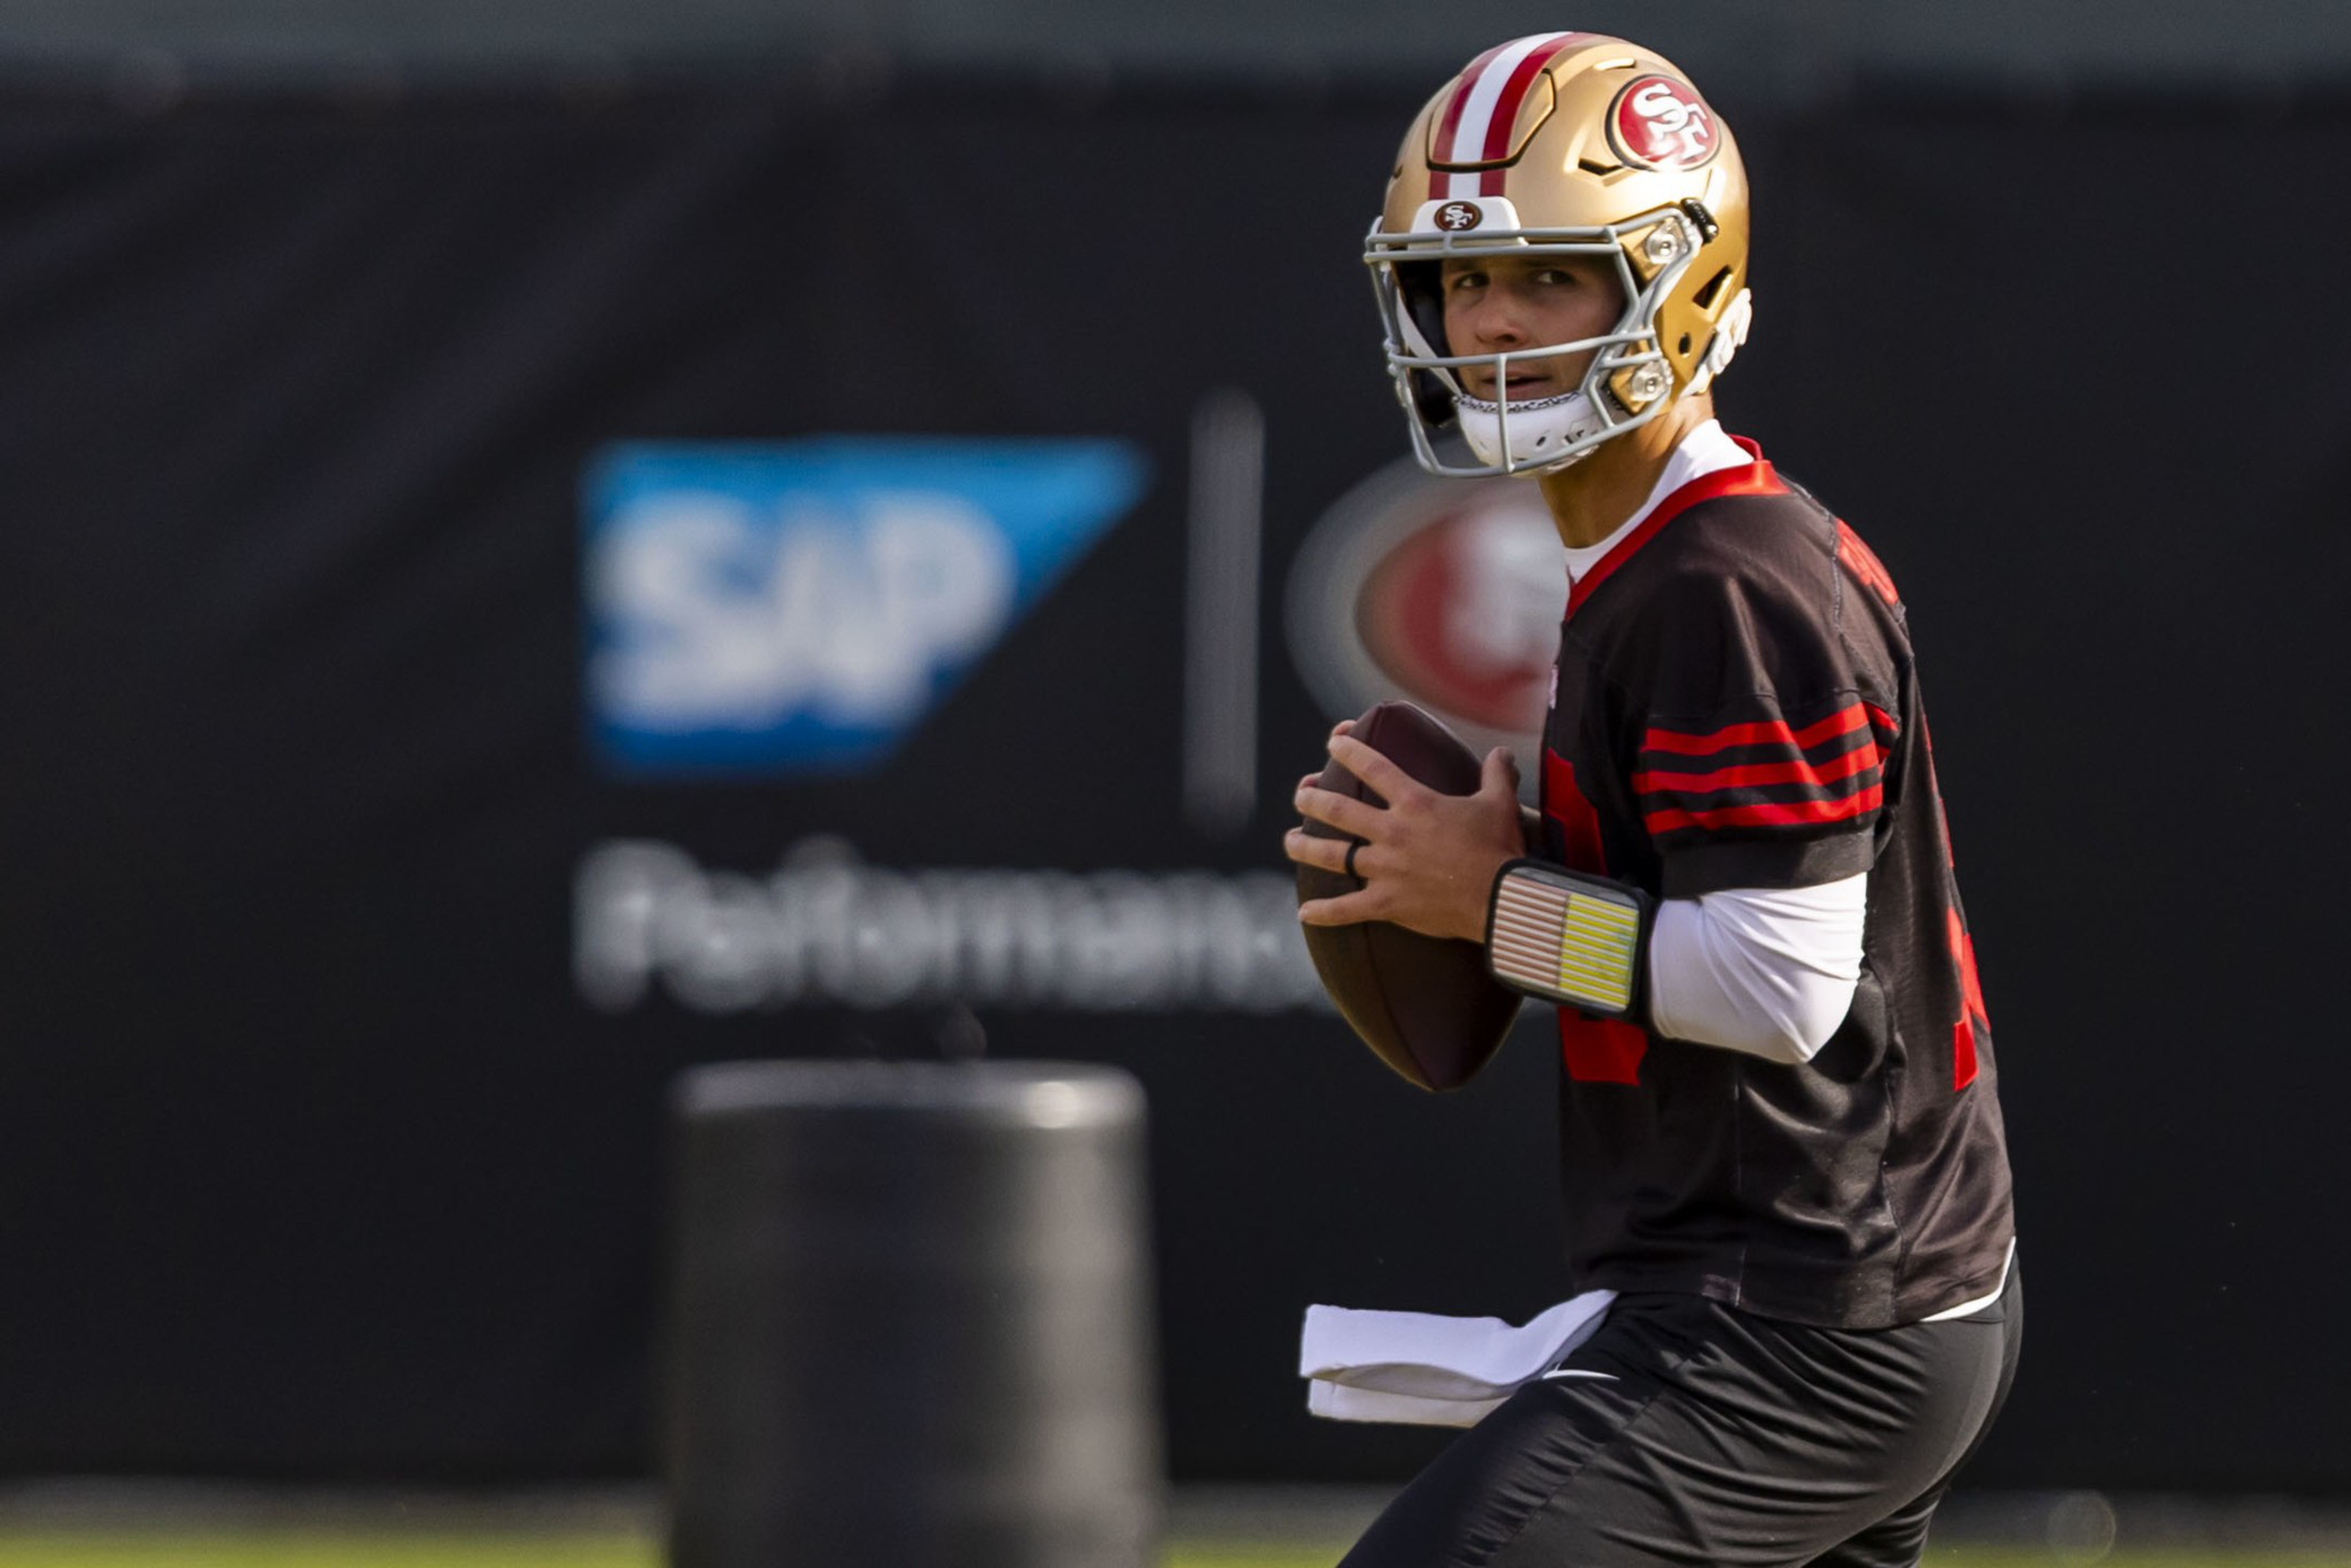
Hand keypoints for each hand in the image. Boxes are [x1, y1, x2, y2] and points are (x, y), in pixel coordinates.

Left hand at [1283, 730, 1525, 943]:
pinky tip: (1304, 912)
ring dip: (1304, 847)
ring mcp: (1385, 869)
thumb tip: (1502, 752)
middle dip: (1312, 799)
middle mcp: (1392, 832)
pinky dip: (1323, 912)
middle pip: (1337, 810)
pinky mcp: (1387, 903)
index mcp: (1415, 803)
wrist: (1500, 897)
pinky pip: (1346, 909)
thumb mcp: (1500, 803)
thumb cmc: (1500, 849)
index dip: (1348, 751)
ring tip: (1289, 842)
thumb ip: (1497, 774)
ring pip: (1331, 855)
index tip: (1333, 743)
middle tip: (1300, 795)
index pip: (1373, 767)